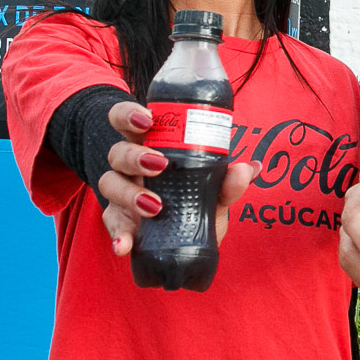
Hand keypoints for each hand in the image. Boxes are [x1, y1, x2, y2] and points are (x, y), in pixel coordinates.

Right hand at [98, 101, 256, 257]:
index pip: (128, 121)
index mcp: (150, 147)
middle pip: (117, 151)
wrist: (188, 241)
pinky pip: (112, 226)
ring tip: (155, 206)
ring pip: (110, 184)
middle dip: (134, 155)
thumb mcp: (215, 192)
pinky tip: (123, 245)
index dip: (129, 114)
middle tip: (159, 163)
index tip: (148, 119)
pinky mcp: (119, 223)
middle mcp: (130, 168)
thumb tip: (250, 168)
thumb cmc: (196, 202)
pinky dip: (118, 235)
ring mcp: (121, 195)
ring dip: (130, 194)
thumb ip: (229, 182)